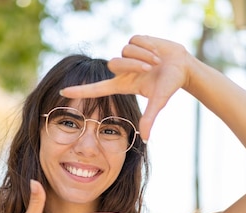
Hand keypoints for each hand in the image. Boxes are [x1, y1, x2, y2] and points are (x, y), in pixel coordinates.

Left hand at [60, 35, 191, 141]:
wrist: (183, 66)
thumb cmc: (169, 86)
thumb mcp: (159, 102)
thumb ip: (149, 119)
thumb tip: (145, 139)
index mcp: (122, 85)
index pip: (95, 89)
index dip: (80, 91)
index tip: (63, 93)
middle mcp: (121, 70)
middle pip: (114, 63)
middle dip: (134, 64)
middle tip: (151, 67)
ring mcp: (127, 55)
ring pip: (125, 50)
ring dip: (144, 55)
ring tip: (157, 61)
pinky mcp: (135, 41)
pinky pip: (135, 40)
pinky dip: (148, 45)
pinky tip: (156, 50)